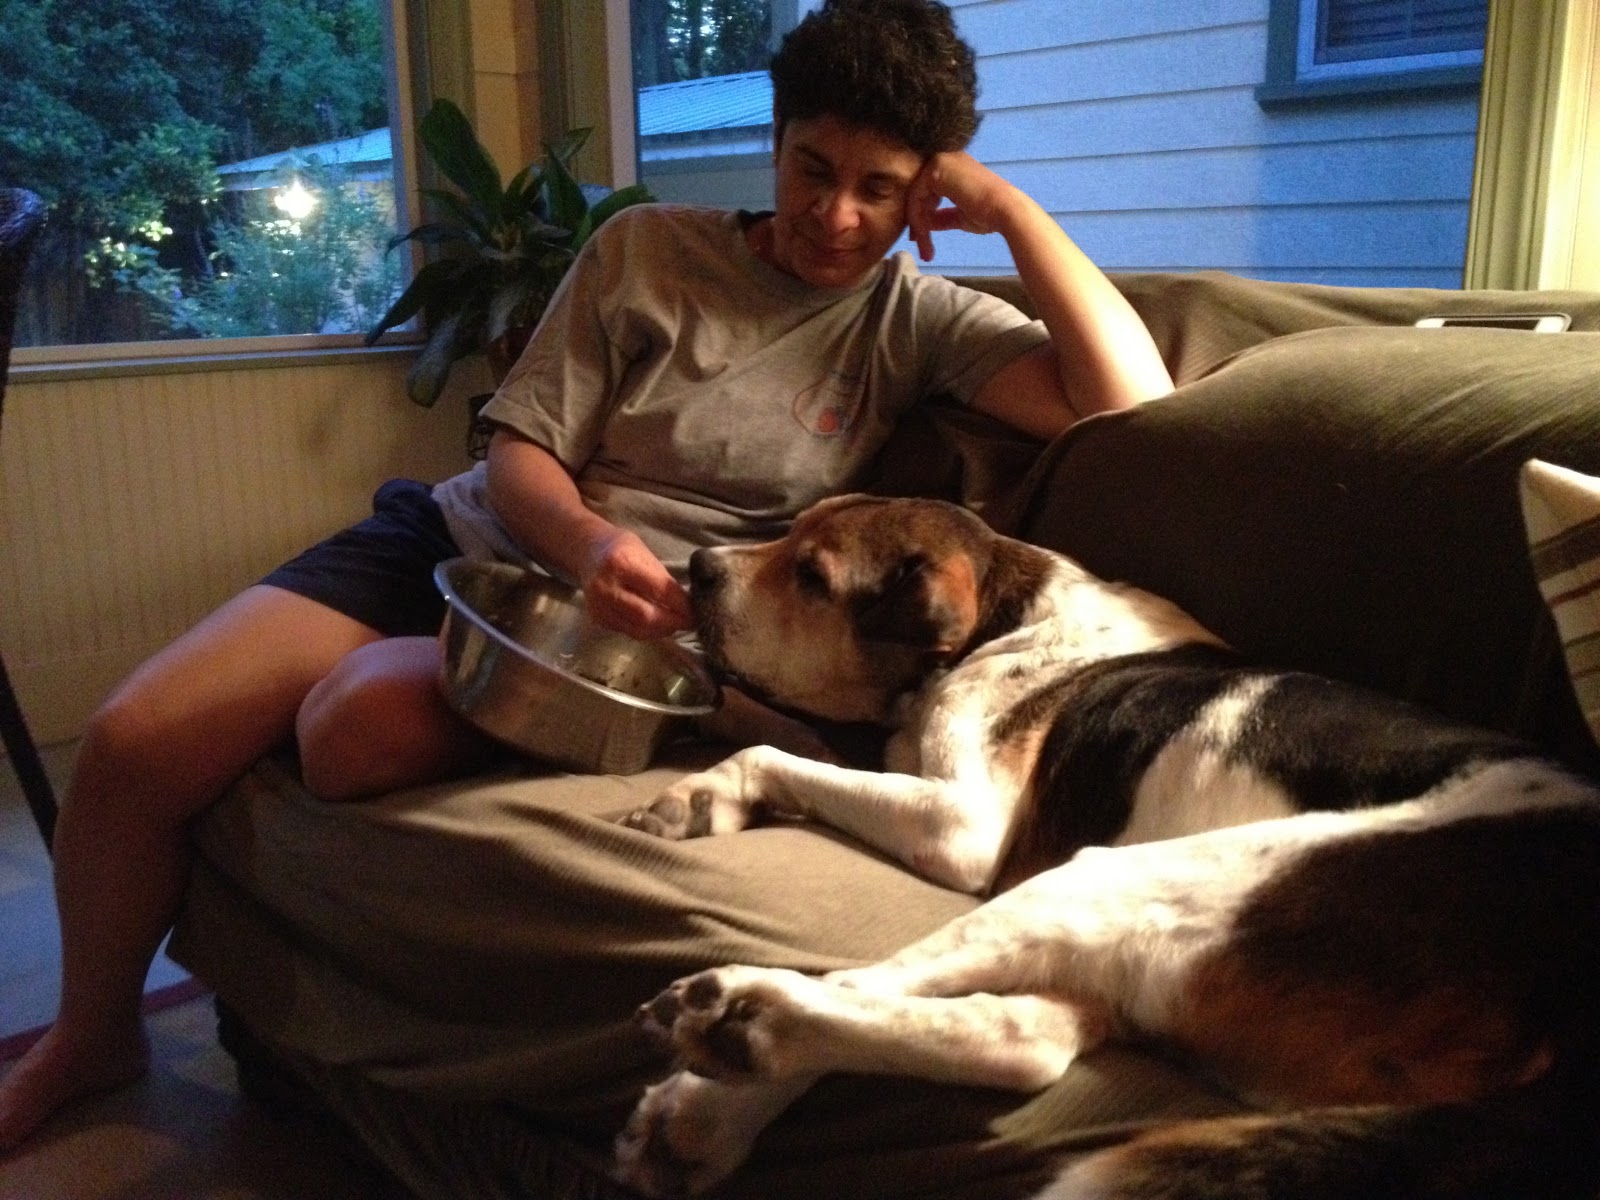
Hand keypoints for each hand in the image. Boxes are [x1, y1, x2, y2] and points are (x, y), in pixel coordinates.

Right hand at [578, 528, 692, 640]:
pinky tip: (657, 624)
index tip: (697, 611)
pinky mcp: (597, 619)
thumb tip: (687, 605)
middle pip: (646, 617)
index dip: (681, 605)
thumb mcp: (645, 553)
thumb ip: (662, 579)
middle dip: (673, 623)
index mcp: (621, 563)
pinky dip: (647, 631)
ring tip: (676, 624)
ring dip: (662, 630)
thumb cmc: (621, 548)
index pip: (659, 590)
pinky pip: (628, 632)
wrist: (586, 552)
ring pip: (638, 630)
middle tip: (690, 623)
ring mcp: (598, 606)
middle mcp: (606, 587)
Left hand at [905, 152, 1021, 261]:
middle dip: (917, 222)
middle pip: (918, 193)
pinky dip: (918, 219)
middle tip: (920, 247)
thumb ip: (941, 216)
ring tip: (925, 249)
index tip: (920, 239)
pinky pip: (916, 197)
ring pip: (914, 196)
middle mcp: (943, 159)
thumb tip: (927, 223)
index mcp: (951, 167)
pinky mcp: (935, 169)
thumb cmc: (988, 214)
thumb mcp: (959, 216)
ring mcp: (939, 161)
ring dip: (918, 226)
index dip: (921, 216)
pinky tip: (924, 237)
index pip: (925, 191)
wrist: (1004, 211)